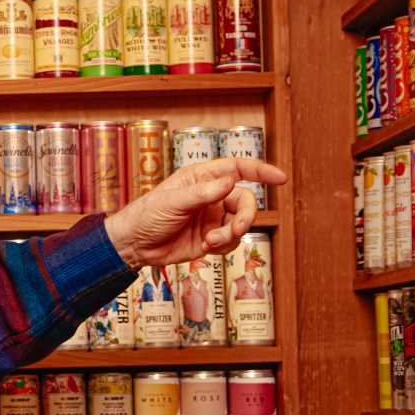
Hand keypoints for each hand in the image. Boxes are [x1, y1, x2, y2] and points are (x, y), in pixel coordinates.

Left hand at [104, 157, 288, 268]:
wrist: (134, 245)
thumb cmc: (147, 214)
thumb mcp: (173, 201)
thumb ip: (203, 192)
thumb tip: (231, 181)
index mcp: (202, 178)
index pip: (238, 168)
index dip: (260, 171)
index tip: (280, 178)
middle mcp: (211, 196)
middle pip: (245, 200)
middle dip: (246, 216)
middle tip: (236, 229)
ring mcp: (212, 218)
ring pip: (241, 223)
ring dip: (231, 234)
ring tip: (211, 241)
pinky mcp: (210, 239)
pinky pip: (231, 241)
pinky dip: (224, 246)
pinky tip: (206, 246)